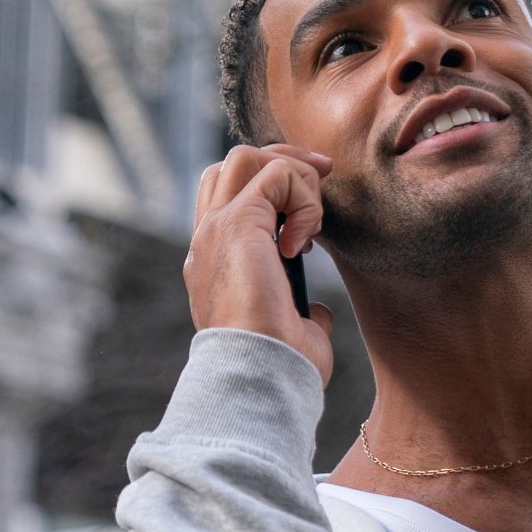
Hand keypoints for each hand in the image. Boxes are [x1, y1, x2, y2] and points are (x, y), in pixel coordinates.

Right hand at [185, 144, 335, 384]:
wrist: (260, 374)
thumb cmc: (278, 366)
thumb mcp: (291, 333)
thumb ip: (297, 313)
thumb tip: (314, 315)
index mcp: (215, 263)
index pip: (231, 197)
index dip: (275, 189)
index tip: (313, 212)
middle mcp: (208, 240)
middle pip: (233, 164)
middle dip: (284, 162)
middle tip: (323, 177)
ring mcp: (216, 229)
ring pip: (246, 157)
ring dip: (293, 173)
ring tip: (313, 216)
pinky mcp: (237, 224)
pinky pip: (276, 176)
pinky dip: (304, 199)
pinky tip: (307, 242)